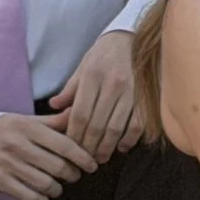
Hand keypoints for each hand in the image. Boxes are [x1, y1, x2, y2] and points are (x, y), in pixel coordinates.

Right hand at [0, 112, 98, 199]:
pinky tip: (43, 195)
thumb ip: (53, 122)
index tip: (92, 164)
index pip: (64, 144)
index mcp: (26, 127)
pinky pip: (29, 197)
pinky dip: (42, 199)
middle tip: (75, 175)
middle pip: (58, 166)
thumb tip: (79, 115)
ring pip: (46, 184)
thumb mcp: (25, 121)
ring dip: (58, 188)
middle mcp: (17, 145)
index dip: (83, 157)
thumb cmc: (1, 131)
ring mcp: (6, 164)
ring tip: (58, 186)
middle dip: (72, 174)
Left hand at [50, 31, 142, 164]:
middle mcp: (112, 84)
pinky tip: (122, 147)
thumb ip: (70, 89)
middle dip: (89, 146)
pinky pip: (138, 124)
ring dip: (107, 147)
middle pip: (97, 124)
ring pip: (116, 127)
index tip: (70, 147)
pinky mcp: (145, 96)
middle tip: (84, 159)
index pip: (80, 114)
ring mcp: (131, 91)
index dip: (75, 135)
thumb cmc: (103, 55)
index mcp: (92, 76)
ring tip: (100, 158)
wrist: (132, 39)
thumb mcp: (83, 67)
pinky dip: (130, 139)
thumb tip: (54, 107)